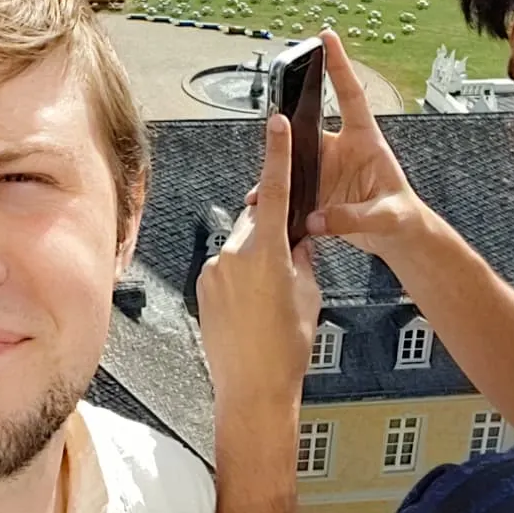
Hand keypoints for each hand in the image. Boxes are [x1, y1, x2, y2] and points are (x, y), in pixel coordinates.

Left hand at [198, 114, 321, 412]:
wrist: (252, 388)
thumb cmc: (287, 347)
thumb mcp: (309, 295)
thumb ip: (303, 257)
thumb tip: (299, 240)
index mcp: (266, 250)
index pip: (272, 190)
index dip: (277, 154)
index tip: (277, 124)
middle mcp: (234, 254)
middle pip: (255, 219)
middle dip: (273, 227)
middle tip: (291, 259)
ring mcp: (214, 270)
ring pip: (241, 245)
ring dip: (257, 257)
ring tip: (271, 298)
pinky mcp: (204, 287)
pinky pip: (227, 267)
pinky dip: (242, 275)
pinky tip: (254, 307)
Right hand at [244, 29, 426, 262]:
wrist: (397, 239)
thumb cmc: (402, 217)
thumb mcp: (385, 216)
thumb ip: (352, 217)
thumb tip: (317, 218)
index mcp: (366, 141)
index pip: (351, 96)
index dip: (339, 65)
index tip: (326, 37)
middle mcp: (342, 149)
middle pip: (309, 126)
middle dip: (288, 119)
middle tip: (271, 117)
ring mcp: (326, 169)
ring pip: (294, 158)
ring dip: (277, 165)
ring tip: (261, 176)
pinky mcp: (316, 191)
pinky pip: (291, 187)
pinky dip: (277, 194)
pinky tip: (263, 202)